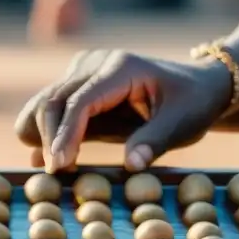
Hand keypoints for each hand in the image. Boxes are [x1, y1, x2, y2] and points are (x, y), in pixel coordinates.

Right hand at [15, 49, 232, 171]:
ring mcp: (84, 71)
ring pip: (45, 101)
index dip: (65, 134)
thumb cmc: (193, 103)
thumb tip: (131, 166)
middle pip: (53, 99)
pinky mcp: (79, 84)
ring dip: (40, 134)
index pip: (80, 100)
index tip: (59, 166)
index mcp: (121, 68)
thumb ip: (155, 141)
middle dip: (47, 137)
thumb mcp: (183, 123)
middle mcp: (96, 63)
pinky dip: (45, 132)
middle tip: (54, 175)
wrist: (199, 84)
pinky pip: (52, 107)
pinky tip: (41, 159)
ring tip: (51, 169)